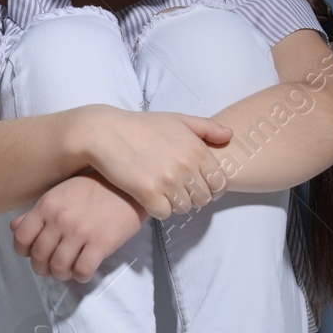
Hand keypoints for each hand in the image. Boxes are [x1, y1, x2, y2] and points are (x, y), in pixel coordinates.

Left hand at [10, 171, 149, 281]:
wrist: (129, 184)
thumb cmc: (94, 187)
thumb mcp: (60, 193)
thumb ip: (36, 212)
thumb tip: (15, 228)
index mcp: (47, 205)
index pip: (21, 237)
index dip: (24, 251)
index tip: (33, 253)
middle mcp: (60, 219)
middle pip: (39, 257)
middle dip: (43, 268)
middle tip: (52, 266)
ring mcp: (80, 232)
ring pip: (58, 267)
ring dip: (61, 274)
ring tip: (68, 269)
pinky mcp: (101, 243)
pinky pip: (82, 271)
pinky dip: (80, 276)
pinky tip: (84, 269)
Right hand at [78, 105, 232, 219]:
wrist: (104, 133)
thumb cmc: (140, 125)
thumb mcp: (177, 119)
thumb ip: (206, 127)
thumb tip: (229, 135)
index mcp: (196, 149)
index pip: (220, 182)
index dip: (212, 188)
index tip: (199, 186)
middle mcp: (185, 166)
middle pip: (204, 198)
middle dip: (194, 197)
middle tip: (179, 190)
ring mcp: (167, 182)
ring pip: (185, 208)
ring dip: (176, 204)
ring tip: (164, 193)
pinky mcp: (148, 194)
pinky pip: (164, 213)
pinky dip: (158, 209)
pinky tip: (150, 197)